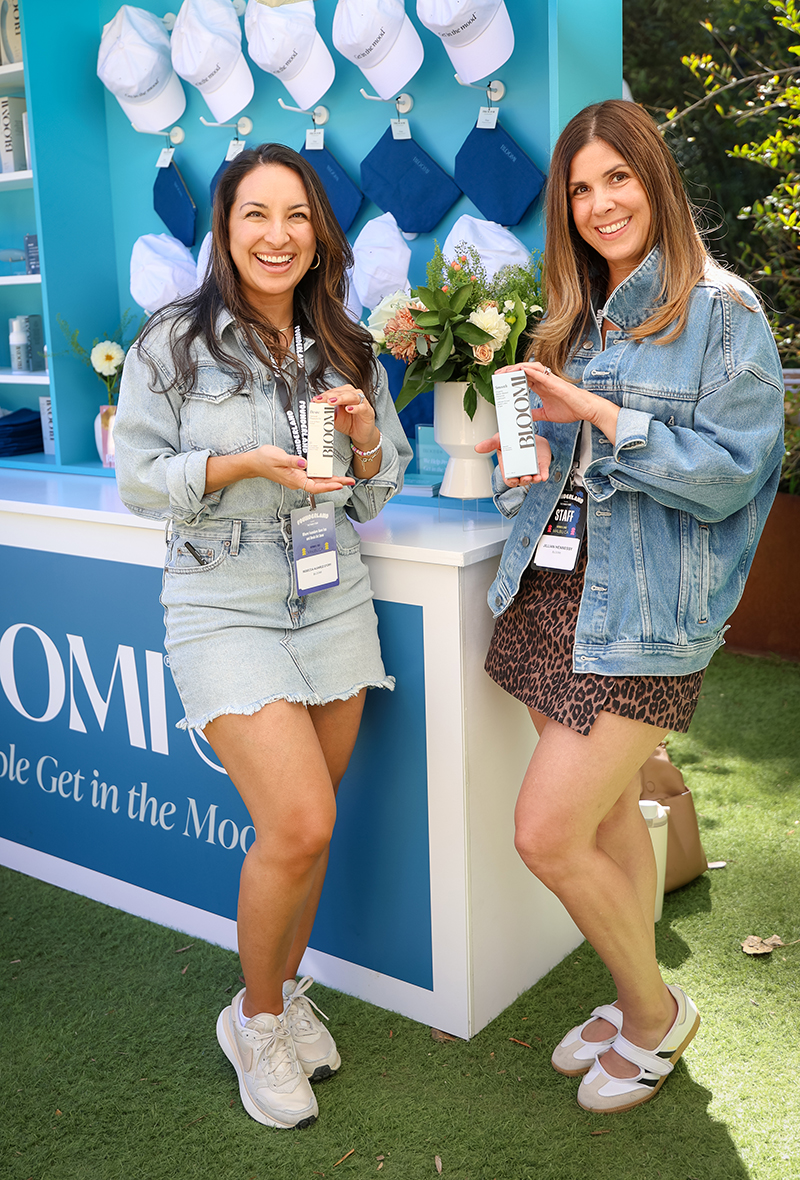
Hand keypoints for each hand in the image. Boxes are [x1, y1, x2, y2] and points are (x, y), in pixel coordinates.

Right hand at [205, 444, 354, 495]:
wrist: (254, 462)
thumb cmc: (264, 459)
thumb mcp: (277, 457)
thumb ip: (292, 460)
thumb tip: (305, 463)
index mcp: (294, 479)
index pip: (314, 486)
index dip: (328, 486)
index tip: (339, 485)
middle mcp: (297, 481)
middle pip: (320, 485)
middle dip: (335, 483)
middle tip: (350, 482)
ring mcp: (297, 478)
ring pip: (318, 481)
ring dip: (331, 480)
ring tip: (345, 480)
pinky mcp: (297, 474)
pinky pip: (312, 477)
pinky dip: (323, 476)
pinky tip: (330, 475)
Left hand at [313, 384, 378, 451]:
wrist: (361, 435)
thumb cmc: (349, 424)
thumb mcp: (334, 419)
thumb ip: (327, 413)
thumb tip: (317, 409)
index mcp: (345, 395)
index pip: (334, 392)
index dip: (324, 395)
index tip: (315, 399)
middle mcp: (354, 396)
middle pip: (342, 392)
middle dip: (330, 395)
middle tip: (321, 400)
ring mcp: (362, 403)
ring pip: (352, 396)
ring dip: (341, 398)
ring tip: (332, 402)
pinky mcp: (368, 411)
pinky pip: (362, 407)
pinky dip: (355, 408)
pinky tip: (348, 409)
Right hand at [474, 431, 551, 486]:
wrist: (528, 434)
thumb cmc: (512, 440)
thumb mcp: (499, 440)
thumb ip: (490, 444)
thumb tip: (477, 448)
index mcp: (509, 468)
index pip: (510, 480)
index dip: (512, 481)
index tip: (513, 479)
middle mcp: (521, 471)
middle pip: (522, 481)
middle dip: (524, 481)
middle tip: (526, 477)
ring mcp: (532, 469)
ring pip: (533, 479)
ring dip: (534, 480)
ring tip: (535, 477)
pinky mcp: (542, 466)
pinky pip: (543, 473)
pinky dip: (543, 475)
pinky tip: (543, 476)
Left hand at [501, 362, 619, 442]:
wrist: (586, 410)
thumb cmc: (571, 409)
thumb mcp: (547, 414)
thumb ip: (536, 414)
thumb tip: (526, 417)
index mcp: (543, 387)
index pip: (523, 379)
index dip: (512, 378)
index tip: (501, 380)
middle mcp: (545, 381)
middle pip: (525, 372)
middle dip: (510, 372)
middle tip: (499, 374)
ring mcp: (551, 381)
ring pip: (532, 369)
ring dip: (518, 368)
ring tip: (507, 370)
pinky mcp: (557, 383)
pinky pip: (543, 374)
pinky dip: (532, 371)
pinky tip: (522, 370)